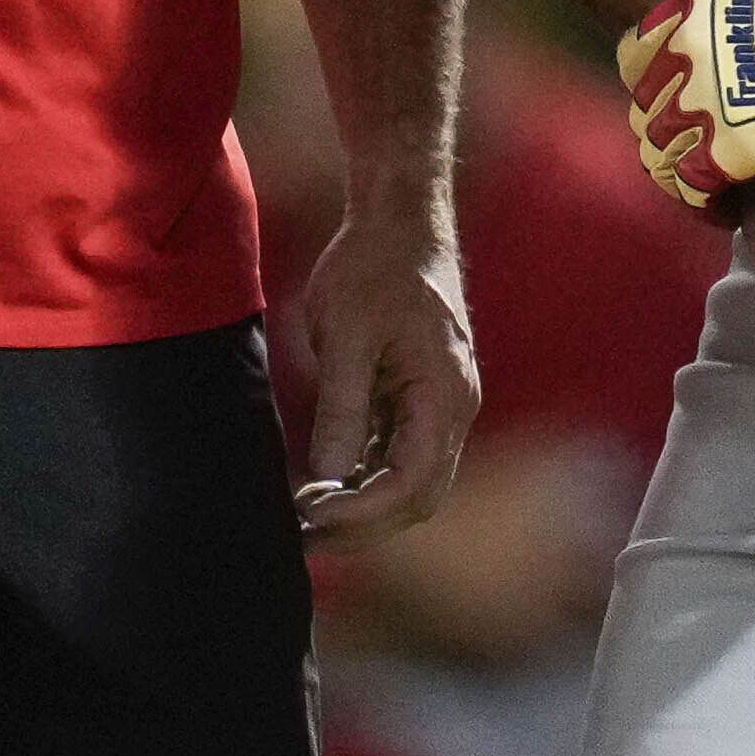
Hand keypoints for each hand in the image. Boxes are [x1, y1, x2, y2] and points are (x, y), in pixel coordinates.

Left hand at [287, 209, 480, 537]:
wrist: (400, 221)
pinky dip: (364, 478)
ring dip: (363, 507)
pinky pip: (397, 456)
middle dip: (363, 524)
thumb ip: (341, 409)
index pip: (411, 483)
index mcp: (444, 396)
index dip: (361, 512)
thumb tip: (326, 477)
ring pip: (410, 483)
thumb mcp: (346, 336)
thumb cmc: (374, 267)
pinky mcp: (419, 400)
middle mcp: (452, 410)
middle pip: (417, 497)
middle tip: (302, 534)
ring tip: (306, 518)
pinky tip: (324, 484)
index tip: (308, 513)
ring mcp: (440, 407)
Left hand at [616, 0, 754, 214]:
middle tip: (693, 151)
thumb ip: (729, 29)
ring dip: (679, 170)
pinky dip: (701, 200)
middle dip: (665, 133)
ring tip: (707, 184)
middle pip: (644, 111)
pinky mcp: (725, 150)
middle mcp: (685, 58)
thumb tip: (724, 58)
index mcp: (692, 14)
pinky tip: (721, 205)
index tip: (669, 101)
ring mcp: (701, 105)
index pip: (633, 58)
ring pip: (658, 152)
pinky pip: (689, 185)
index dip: (651, 86)